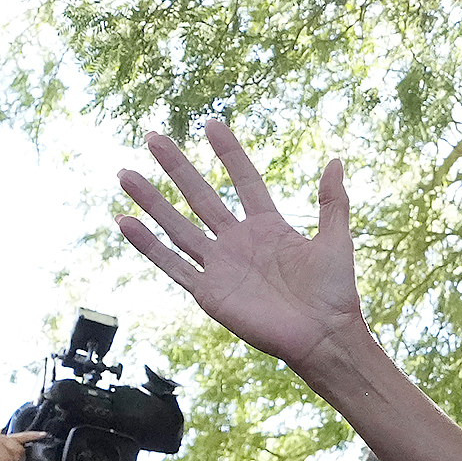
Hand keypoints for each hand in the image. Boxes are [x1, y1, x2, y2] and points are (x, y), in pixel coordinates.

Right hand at [117, 117, 374, 381]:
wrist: (325, 336)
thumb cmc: (335, 293)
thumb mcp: (336, 240)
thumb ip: (332, 202)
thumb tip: (335, 161)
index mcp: (268, 226)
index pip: (243, 179)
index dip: (228, 153)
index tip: (211, 124)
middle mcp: (238, 242)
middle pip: (200, 196)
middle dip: (176, 167)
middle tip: (153, 136)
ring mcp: (221, 266)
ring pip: (177, 226)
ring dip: (151, 200)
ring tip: (125, 173)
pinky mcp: (209, 292)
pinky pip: (173, 265)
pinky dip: (148, 245)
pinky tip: (125, 222)